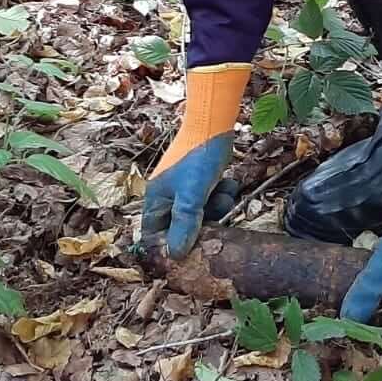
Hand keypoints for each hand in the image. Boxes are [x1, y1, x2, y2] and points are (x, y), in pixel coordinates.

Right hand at [141, 63, 250, 257]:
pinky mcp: (202, 181)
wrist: (213, 124)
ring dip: (215, 208)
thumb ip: (184, 225)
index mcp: (156, 199)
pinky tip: (228, 184)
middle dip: (201, 224)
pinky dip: (221, 194)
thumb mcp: (190, 196)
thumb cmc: (197, 159)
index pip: (153, 234)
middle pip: (181, 226)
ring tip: (223, 194)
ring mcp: (185, 188)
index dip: (169, 246)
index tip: (190, 252)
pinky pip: (210, 199)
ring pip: (200, 213)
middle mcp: (168, 195)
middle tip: (216, 220)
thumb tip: (176, 255)